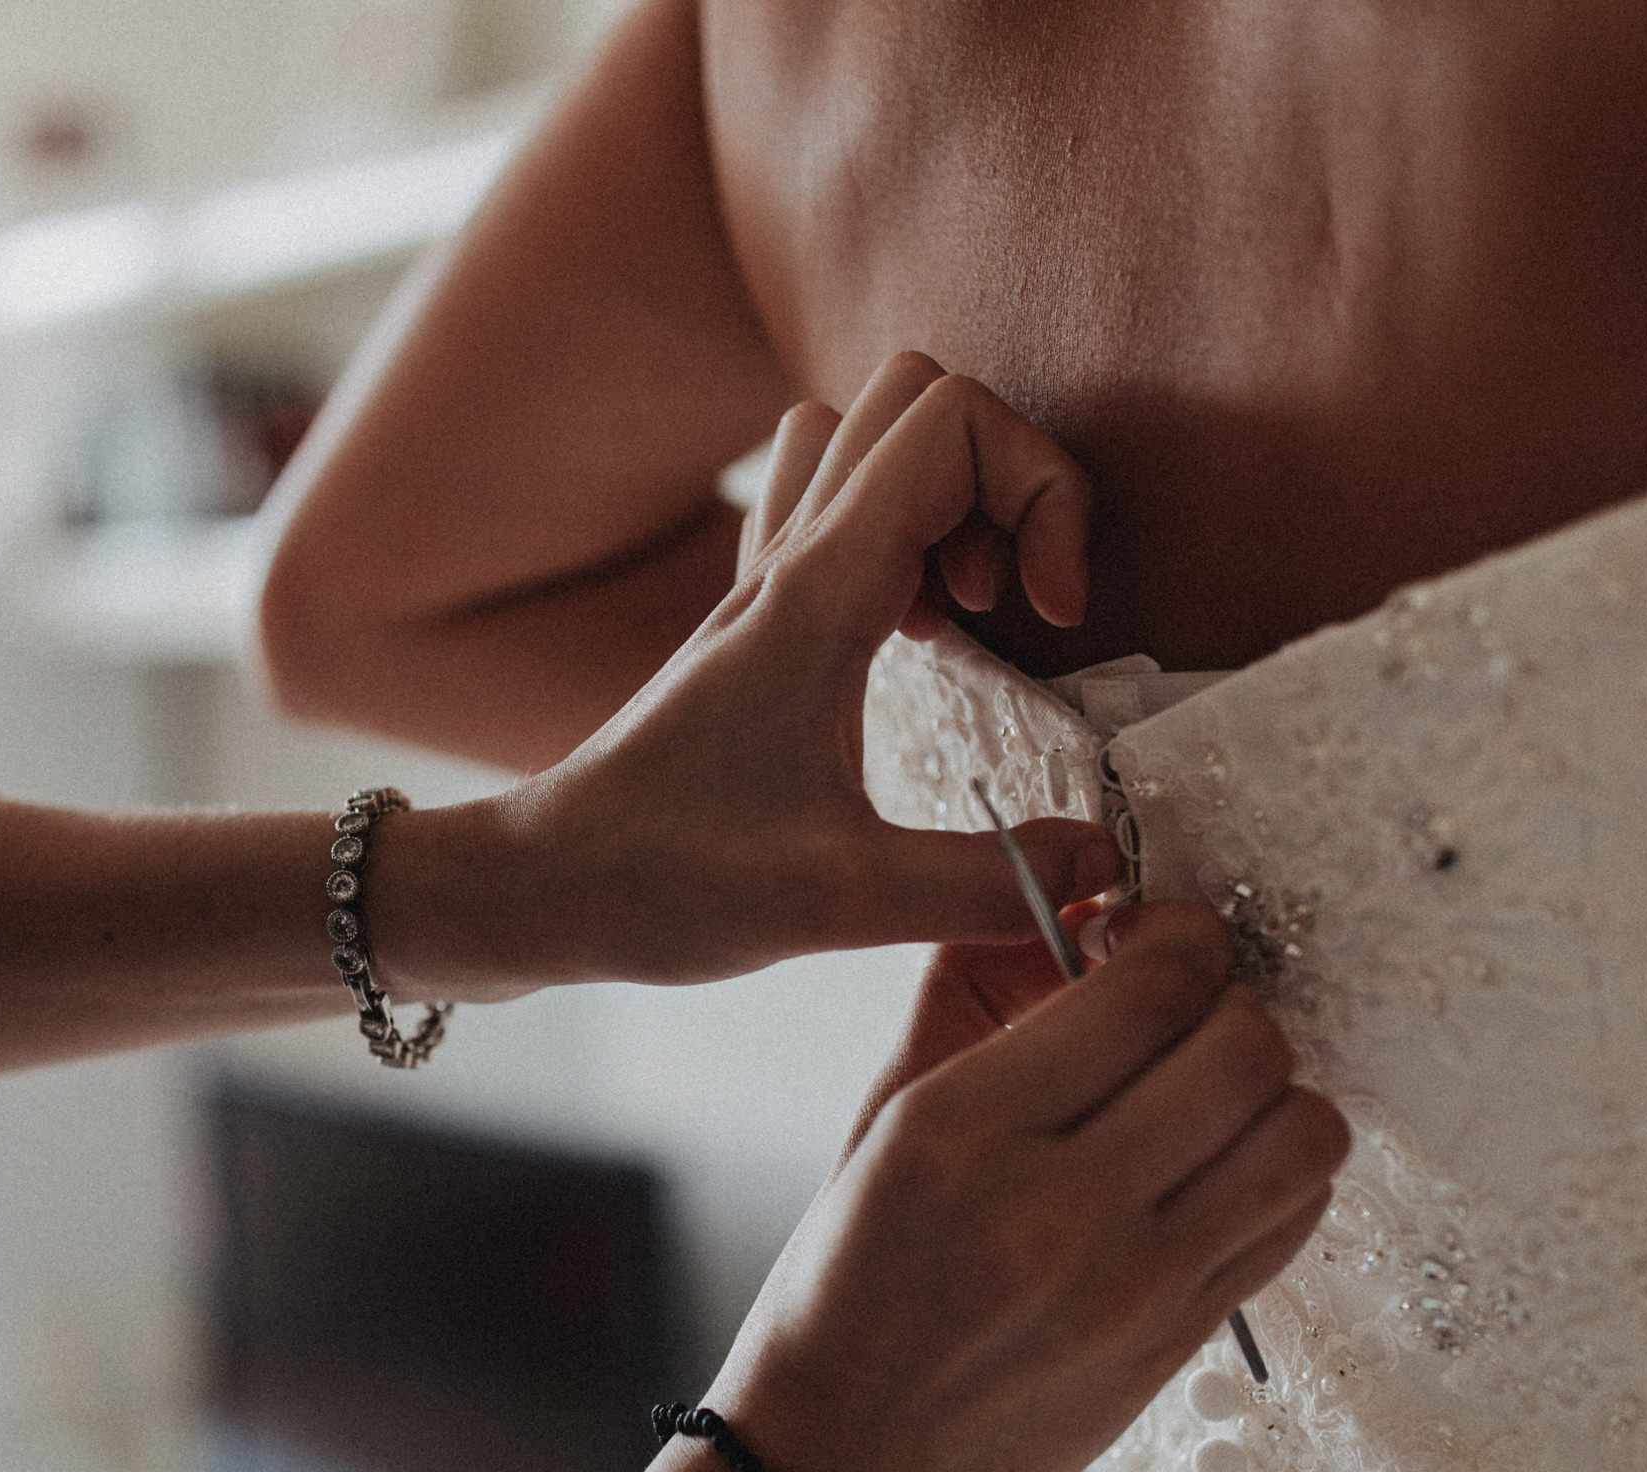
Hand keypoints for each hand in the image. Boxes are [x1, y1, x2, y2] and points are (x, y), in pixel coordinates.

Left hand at [375, 354, 1110, 994]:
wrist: (544, 888)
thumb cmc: (662, 883)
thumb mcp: (839, 903)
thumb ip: (986, 882)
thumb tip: (1103, 860)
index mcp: (816, 593)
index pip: (953, 422)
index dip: (1042, 492)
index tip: (1050, 615)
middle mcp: (787, 561)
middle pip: (918, 394)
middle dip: (1008, 475)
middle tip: (1017, 605)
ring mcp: (763, 582)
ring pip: (865, 431)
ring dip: (947, 494)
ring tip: (967, 615)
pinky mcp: (752, 619)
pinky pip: (829, 502)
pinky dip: (898, 532)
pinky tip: (915, 639)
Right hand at [641, 904, 1350, 1471]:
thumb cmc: (841, 1295)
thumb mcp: (875, 1126)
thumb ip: (970, 1004)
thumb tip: (1071, 905)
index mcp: (963, 1129)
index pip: (1154, 984)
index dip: (1177, 934)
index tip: (1144, 939)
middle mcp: (1061, 1205)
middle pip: (1247, 1047)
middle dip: (1229, 1002)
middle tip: (1180, 1011)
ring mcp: (1134, 1286)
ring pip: (1302, 1132)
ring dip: (1272, 1090)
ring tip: (1207, 1095)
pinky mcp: (1176, 1343)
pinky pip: (1293, 1220)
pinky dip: (1277, 1171)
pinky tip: (1214, 1167)